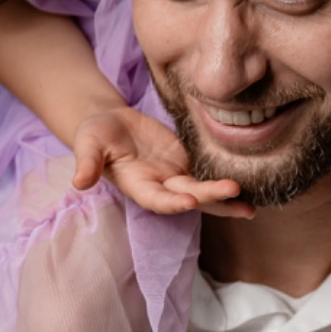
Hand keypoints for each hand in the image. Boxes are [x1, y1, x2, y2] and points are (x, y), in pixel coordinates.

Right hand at [72, 105, 251, 218]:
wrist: (110, 123)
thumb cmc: (95, 134)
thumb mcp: (87, 143)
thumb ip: (87, 162)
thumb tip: (79, 181)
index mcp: (137, 185)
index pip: (157, 198)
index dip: (172, 201)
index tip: (189, 199)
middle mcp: (159, 186)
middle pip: (188, 196)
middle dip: (210, 197)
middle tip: (234, 192)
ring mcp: (175, 176)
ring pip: (203, 192)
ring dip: (225, 200)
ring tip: (251, 208)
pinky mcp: (186, 162)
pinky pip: (209, 174)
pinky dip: (228, 184)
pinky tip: (251, 189)